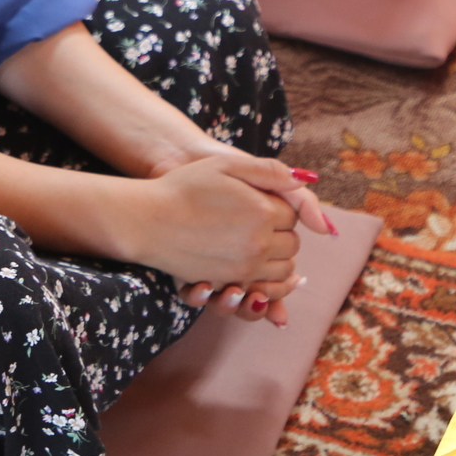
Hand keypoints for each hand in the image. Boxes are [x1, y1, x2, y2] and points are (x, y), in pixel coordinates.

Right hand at [120, 155, 319, 318]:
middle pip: (293, 244)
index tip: (260, 200)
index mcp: (264, 210)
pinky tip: (255, 269)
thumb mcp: (228, 164)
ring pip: (284, 270)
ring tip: (256, 245)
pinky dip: (267, 284)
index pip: (293, 214)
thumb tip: (307, 182)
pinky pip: (265, 290)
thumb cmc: (185, 186)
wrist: (147, 219)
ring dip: (277, 259)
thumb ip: (270, 171)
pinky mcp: (230, 283)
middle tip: (258, 221)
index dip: (279, 206)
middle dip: (282, 234)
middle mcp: (260, 242)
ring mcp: (246, 267)